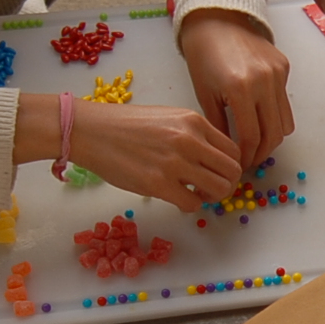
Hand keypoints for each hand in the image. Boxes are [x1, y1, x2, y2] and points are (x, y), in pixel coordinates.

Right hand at [67, 100, 240, 211]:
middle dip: (227, 185)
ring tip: (196, 195)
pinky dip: (190, 205)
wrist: (91, 130)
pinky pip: (192, 203)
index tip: (219, 174)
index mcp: (194, 121)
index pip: (233, 150)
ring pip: (218, 189)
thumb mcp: (168, 118)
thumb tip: (210, 158)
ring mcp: (174, 162)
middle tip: (212, 190)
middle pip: (232, 171)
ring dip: (211, 198)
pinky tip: (178, 199)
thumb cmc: (124, 125)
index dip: (230, 167)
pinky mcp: (158, 184)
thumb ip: (192, 134)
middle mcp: (189, 140)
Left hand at [178, 9, 294, 167]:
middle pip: (273, 135)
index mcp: (239, 89)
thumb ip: (219, 126)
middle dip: (262, 153)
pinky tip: (259, 117)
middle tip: (250, 160)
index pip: (251, 138)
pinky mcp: (284, 68)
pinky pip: (285, 102)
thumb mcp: (204, 94)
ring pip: (286, 122)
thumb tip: (228, 154)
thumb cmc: (203, 56)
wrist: (217, 19)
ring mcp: (278, 74)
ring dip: (273, 138)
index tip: (240, 164)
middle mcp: (264, 82)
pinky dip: (275, 116)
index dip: (247, 157)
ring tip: (257, 143)